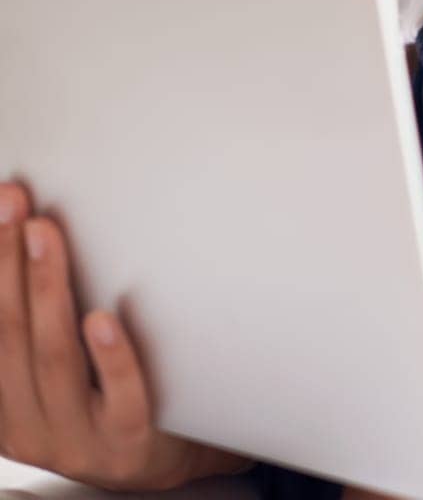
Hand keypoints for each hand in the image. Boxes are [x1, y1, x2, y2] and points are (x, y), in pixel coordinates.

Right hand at [0, 181, 249, 489]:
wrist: (166, 458)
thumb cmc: (107, 396)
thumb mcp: (58, 367)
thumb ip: (37, 320)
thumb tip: (30, 233)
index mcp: (4, 404)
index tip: (3, 204)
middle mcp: (30, 425)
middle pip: (12, 335)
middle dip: (9, 262)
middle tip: (16, 204)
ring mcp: (78, 438)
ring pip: (55, 359)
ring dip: (46, 288)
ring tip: (45, 234)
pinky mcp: (128, 443)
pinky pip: (120, 398)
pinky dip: (110, 357)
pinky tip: (103, 318)